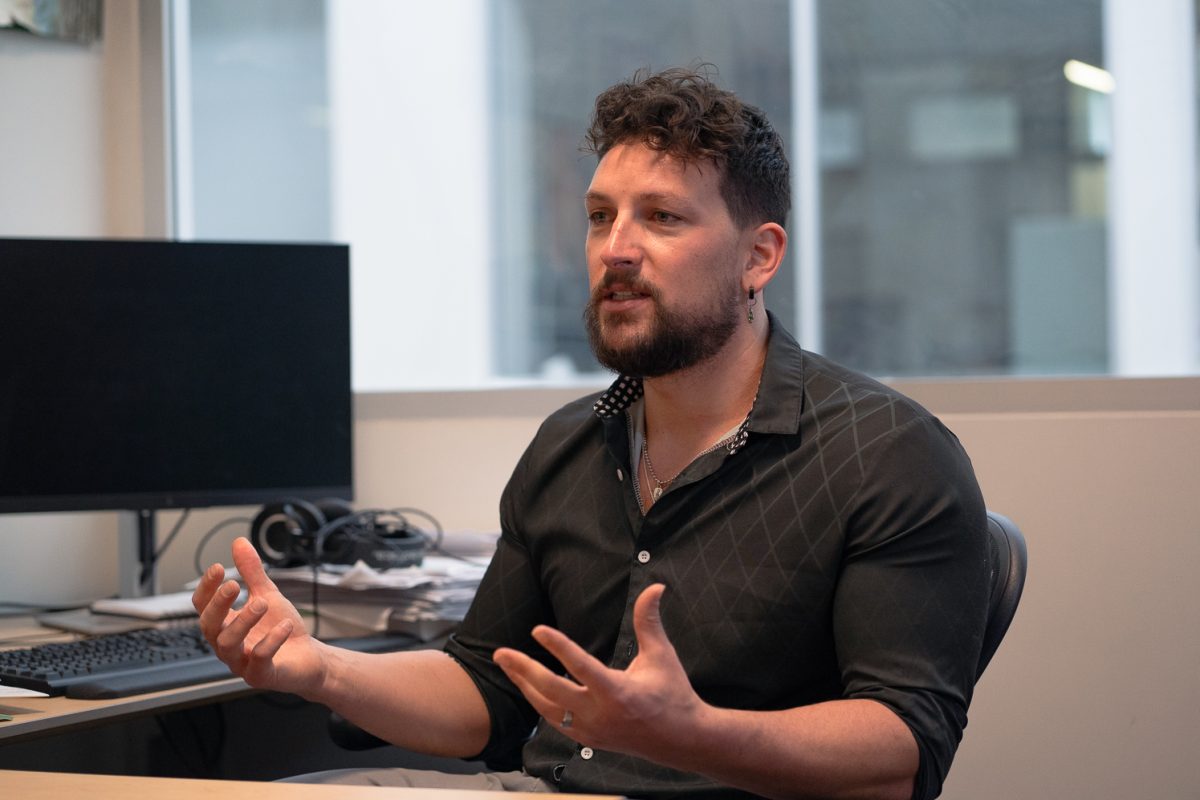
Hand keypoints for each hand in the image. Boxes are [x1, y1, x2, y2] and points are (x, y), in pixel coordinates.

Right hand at [192, 537, 325, 694]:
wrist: (308, 657)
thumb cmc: (281, 628)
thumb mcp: (267, 595)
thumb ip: (252, 572)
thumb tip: (238, 543)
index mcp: (225, 625)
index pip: (203, 607)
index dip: (206, 588)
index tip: (218, 567)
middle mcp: (227, 645)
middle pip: (209, 626)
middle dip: (218, 605)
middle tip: (233, 584)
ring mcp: (241, 662)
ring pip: (228, 644)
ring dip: (243, 621)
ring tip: (262, 603)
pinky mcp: (260, 675)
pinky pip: (258, 660)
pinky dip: (270, 641)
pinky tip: (285, 625)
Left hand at [493, 583, 706, 761]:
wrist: (681, 740)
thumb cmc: (672, 694)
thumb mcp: (662, 655)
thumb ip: (649, 621)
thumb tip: (655, 586)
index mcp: (618, 693)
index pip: (580, 666)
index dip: (557, 646)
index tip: (537, 629)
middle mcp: (600, 714)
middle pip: (551, 691)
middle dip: (523, 671)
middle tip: (500, 653)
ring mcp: (591, 730)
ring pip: (546, 709)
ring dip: (525, 686)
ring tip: (508, 666)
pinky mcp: (588, 740)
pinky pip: (555, 722)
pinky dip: (540, 703)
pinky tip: (529, 688)